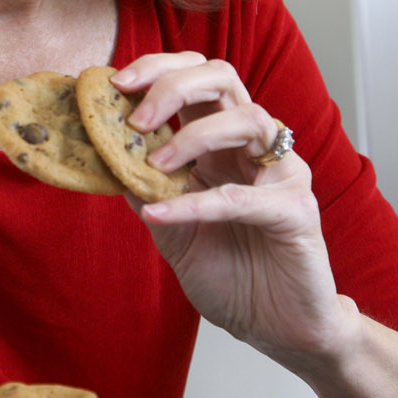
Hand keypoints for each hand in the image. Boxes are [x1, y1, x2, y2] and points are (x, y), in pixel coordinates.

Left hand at [111, 53, 352, 360]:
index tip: (115, 84)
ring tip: (153, 164)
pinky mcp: (296, 211)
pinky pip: (243, 197)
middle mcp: (254, 148)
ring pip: (246, 120)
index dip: (157, 70)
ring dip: (192, 136)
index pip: (196, 78)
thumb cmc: (232, 276)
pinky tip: (159, 215)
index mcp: (223, 142)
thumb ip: (144, 190)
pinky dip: (196, 204)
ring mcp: (282, 174)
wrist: (276, 327)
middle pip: (223, 78)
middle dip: (173, 85)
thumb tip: (102, 155)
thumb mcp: (171, 229)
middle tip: (135, 117)